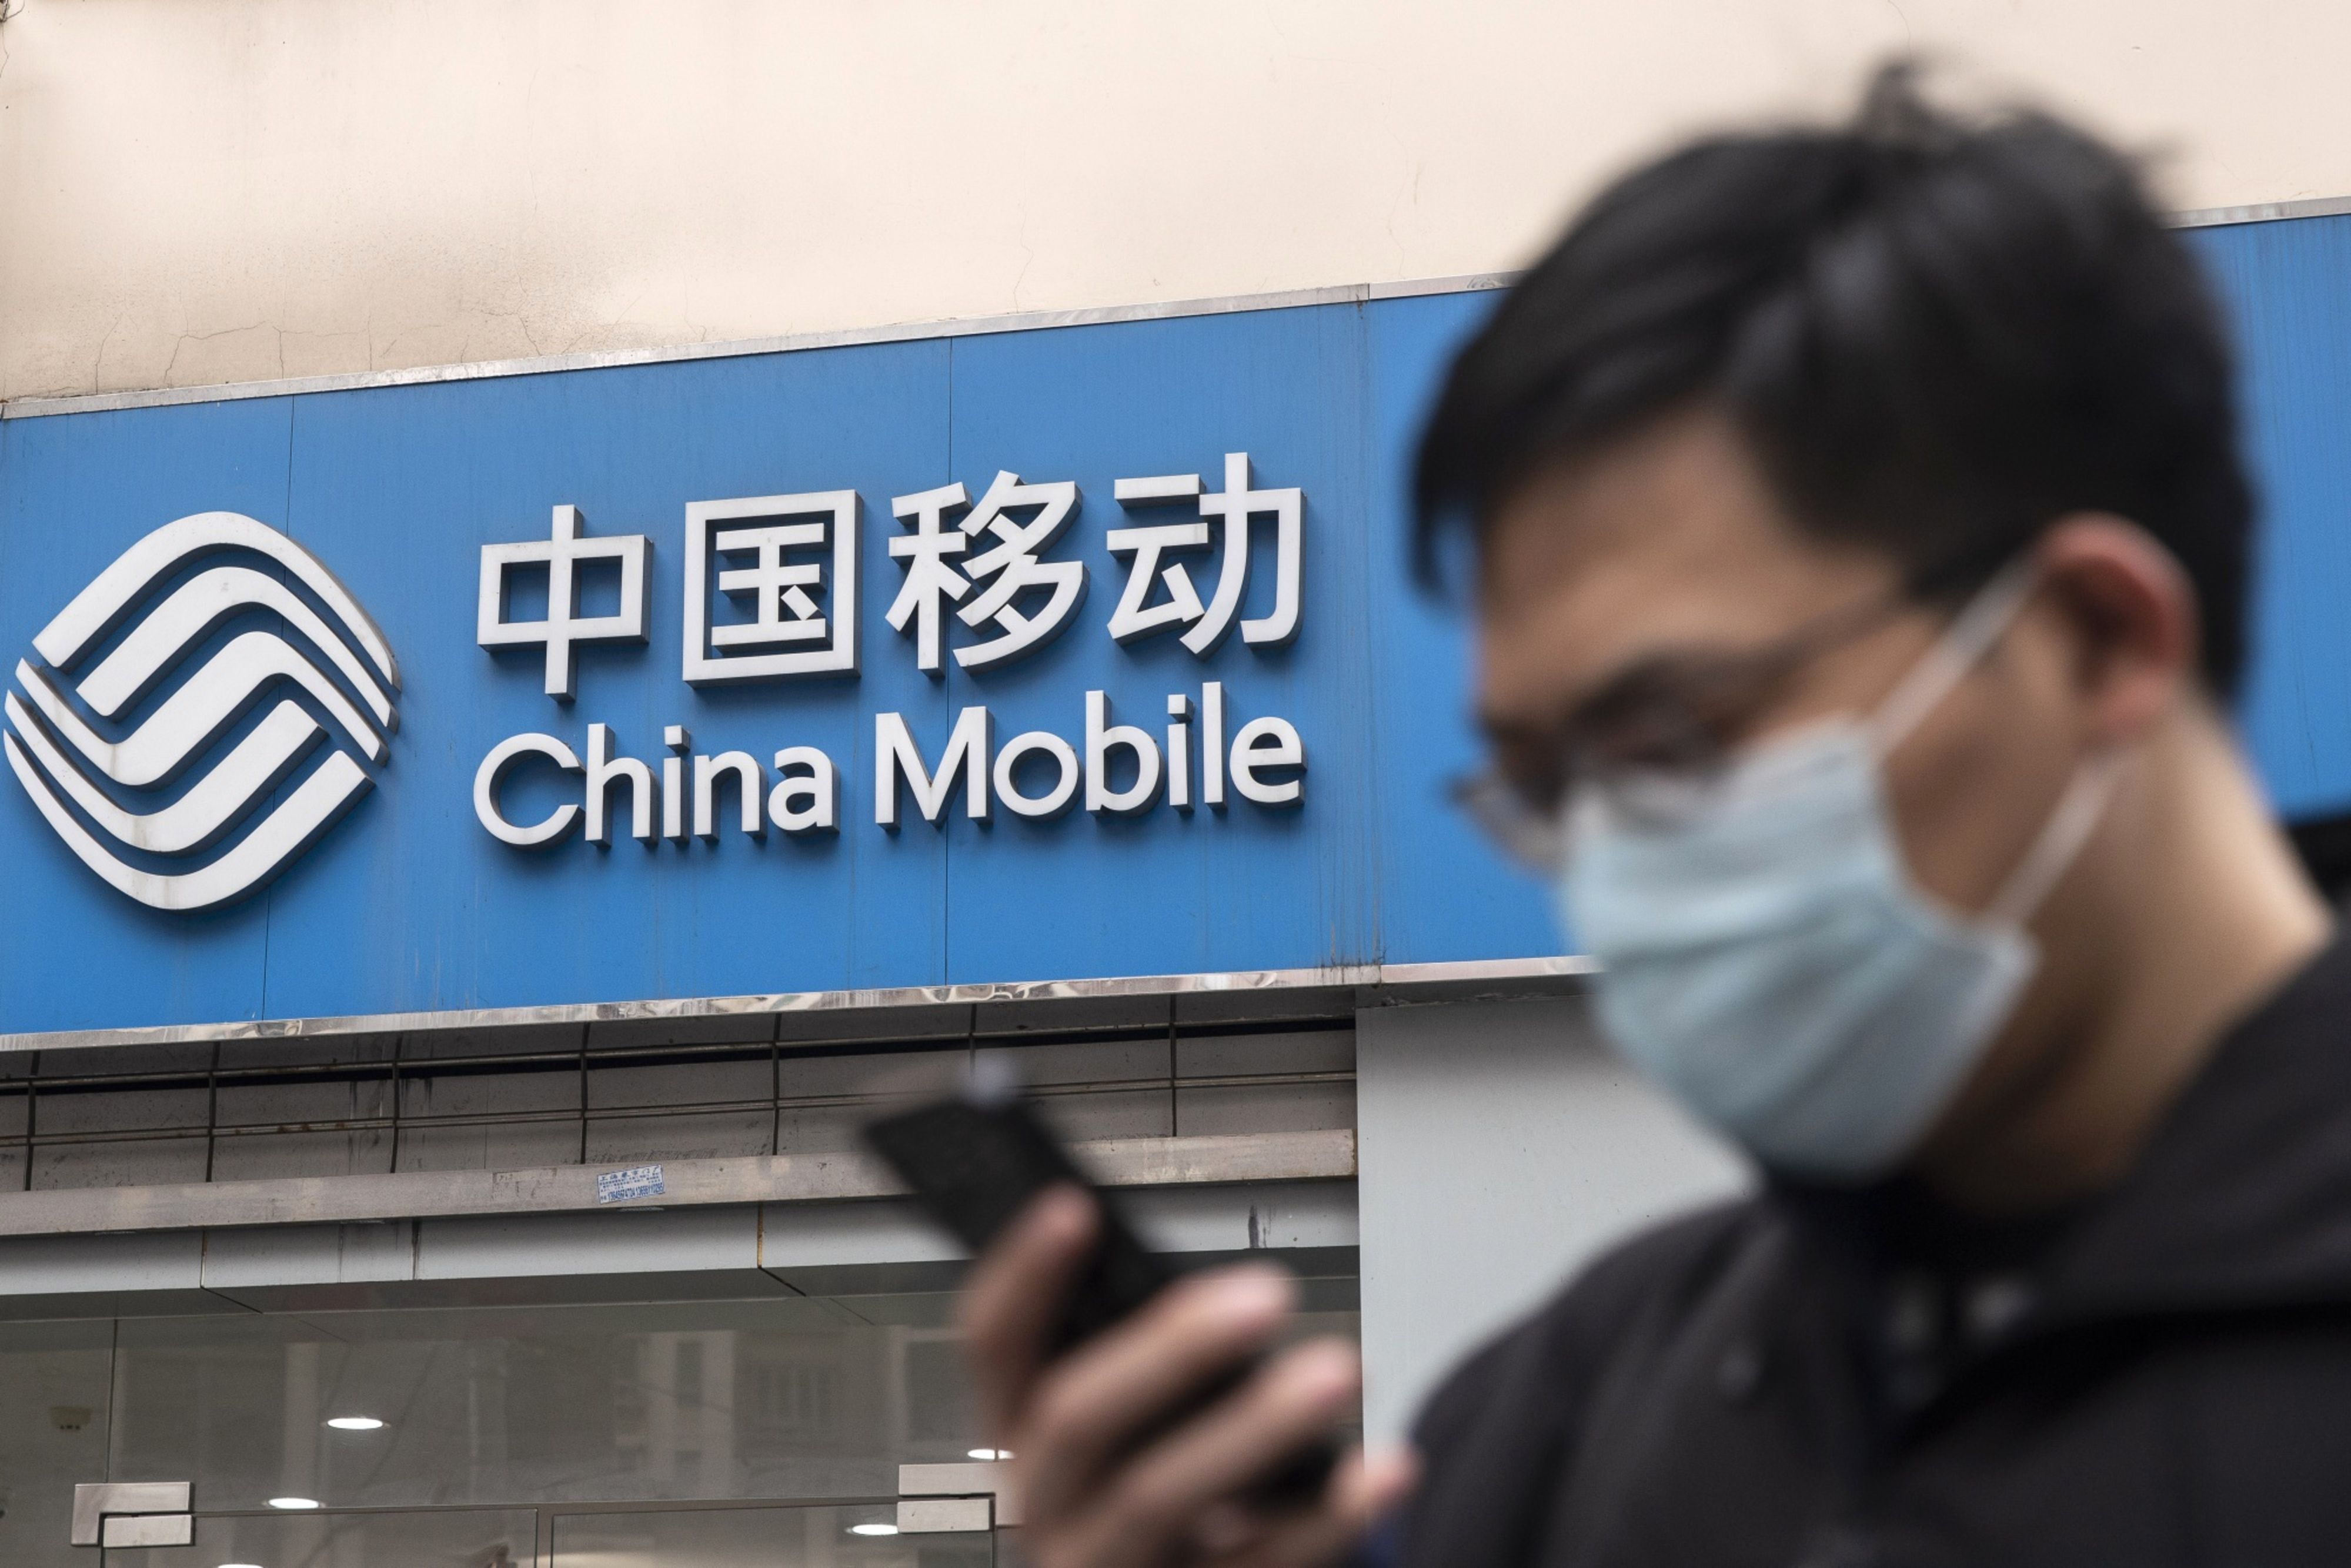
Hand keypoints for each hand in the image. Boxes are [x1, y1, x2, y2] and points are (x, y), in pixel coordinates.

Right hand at [958, 1185, 1416, 1567]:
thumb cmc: (1164, 1489)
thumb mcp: (1130, 1426)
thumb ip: (1148, 1362)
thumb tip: (1223, 1293)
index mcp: (1021, 1430)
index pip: (993, 1343)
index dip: (1025, 1275)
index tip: (1075, 1206)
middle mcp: (1042, 1502)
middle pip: (1078, 1418)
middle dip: (1173, 1348)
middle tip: (1267, 1295)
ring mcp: (1102, 1565)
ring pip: (1157, 1496)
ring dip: (1256, 1426)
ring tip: (1339, 1368)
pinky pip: (1258, 1567)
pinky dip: (1330, 1515)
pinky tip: (1386, 1467)